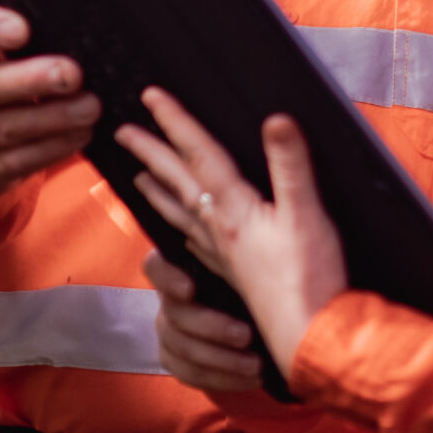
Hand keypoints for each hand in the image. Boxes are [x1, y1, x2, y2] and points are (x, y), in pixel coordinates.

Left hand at [117, 89, 348, 373]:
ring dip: (158, 188)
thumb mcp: (306, 214)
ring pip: (180, 211)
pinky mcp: (234, 271)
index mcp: (234, 209)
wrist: (309, 336)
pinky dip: (181, 223)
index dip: (175, 122)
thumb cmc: (309, 279)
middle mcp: (220, 229)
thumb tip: (276, 120)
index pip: (199, 155)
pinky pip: (194, 238)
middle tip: (122, 131)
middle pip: (178, 181)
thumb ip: (291, 165)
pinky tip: (181, 227)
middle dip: (151, 151)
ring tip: (138, 175)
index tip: (151, 97)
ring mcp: (223, 252)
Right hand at [143, 252, 265, 392]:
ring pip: (182, 348)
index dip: (167, 278)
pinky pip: (190, 373)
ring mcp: (169, 331)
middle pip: (175, 314)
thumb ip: (246, 264)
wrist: (260, 320)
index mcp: (183, 267)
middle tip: (248, 336)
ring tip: (257, 366)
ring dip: (222, 360)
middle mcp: (170, 299)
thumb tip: (260, 261)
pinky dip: (222, 379)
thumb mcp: (252, 269)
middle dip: (212, 328)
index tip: (190, 290)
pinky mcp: (176, 360)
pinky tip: (251, 379)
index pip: (156, 267)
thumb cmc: (258, 282)